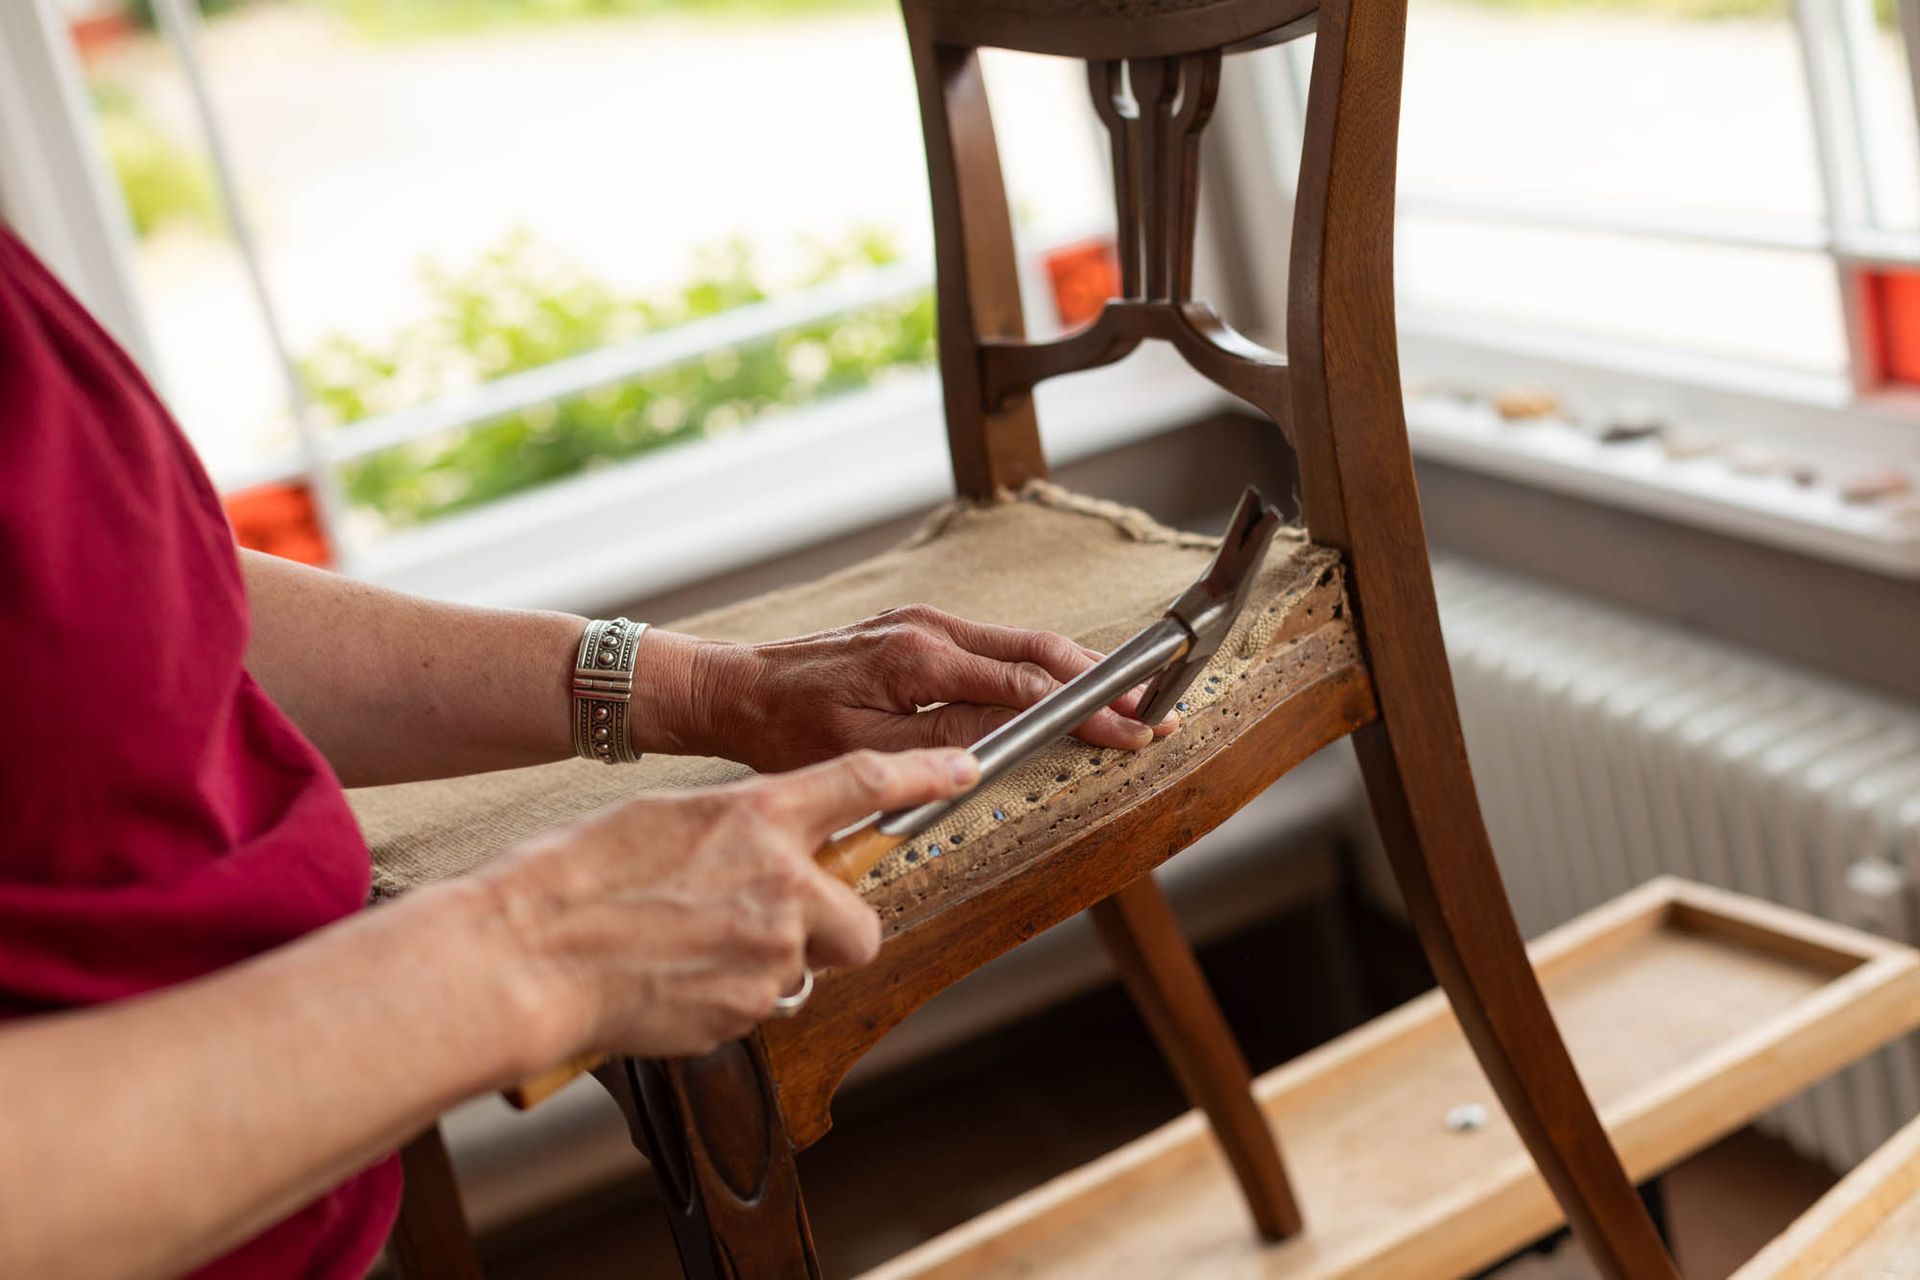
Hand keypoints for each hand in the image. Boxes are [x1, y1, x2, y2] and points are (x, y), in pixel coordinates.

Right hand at [470, 747, 977, 1063]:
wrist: (527, 956)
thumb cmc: (574, 878)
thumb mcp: (666, 820)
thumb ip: (734, 831)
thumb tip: (763, 847)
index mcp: (757, 816)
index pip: (864, 784)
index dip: (923, 776)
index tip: (962, 770)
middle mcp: (781, 885)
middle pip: (860, 922)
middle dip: (830, 932)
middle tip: (773, 925)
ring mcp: (768, 956)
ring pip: (803, 969)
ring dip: (767, 965)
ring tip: (689, 950)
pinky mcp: (744, 1013)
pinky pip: (759, 1006)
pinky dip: (728, 997)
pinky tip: (673, 980)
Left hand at [678, 605, 1177, 772]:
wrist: (735, 688)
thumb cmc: (787, 729)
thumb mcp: (864, 749)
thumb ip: (943, 741)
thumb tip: (1012, 737)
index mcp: (920, 657)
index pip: (1028, 684)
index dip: (1088, 709)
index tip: (1133, 729)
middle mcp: (930, 628)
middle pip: (1040, 651)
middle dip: (1103, 681)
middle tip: (1154, 709)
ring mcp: (924, 622)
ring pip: (1023, 644)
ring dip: (1078, 670)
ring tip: (1128, 697)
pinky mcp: (917, 629)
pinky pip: (995, 645)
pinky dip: (1039, 665)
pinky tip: (1064, 685)